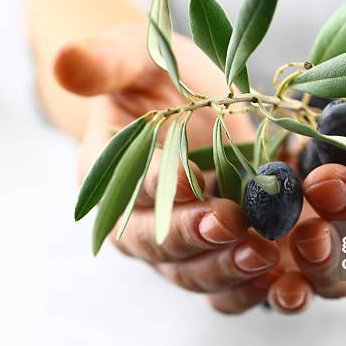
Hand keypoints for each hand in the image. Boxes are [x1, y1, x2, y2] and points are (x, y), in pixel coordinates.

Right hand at [57, 24, 283, 310]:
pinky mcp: (220, 251)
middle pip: (160, 246)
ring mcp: (182, 243)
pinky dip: (250, 285)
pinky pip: (227, 283)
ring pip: (195, 273)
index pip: (128, 189)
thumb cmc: (158, 81)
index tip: (189, 176)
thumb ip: (107, 63)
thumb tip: (65, 62)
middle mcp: (142, 222)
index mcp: (112, 180)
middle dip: (195, 238)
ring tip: (263, 255)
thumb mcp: (135, 59)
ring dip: (226, 269)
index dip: (156, 186)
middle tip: (232, 224)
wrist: (189, 106)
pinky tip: (280, 276)